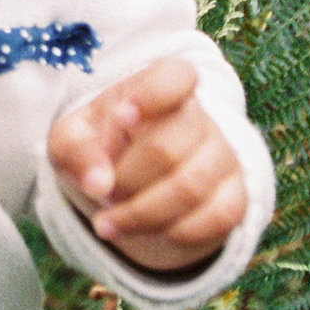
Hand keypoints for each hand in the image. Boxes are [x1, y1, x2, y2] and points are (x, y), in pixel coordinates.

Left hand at [47, 58, 245, 274]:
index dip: (152, 95)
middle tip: (102, 192)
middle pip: (167, 149)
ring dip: (142, 214)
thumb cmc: (100, 142)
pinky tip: (146, 232)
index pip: (176, 76)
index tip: (121, 114)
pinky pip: (217, 218)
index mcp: (162, 84)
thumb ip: (77, 150)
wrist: (133, 172)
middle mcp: (200, 116)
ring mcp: (224, 155)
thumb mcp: (73, 137)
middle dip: (125, 181)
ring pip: (191, 189)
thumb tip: (98, 184)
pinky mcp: (236, 194)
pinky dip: (175, 232)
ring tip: (109, 223)